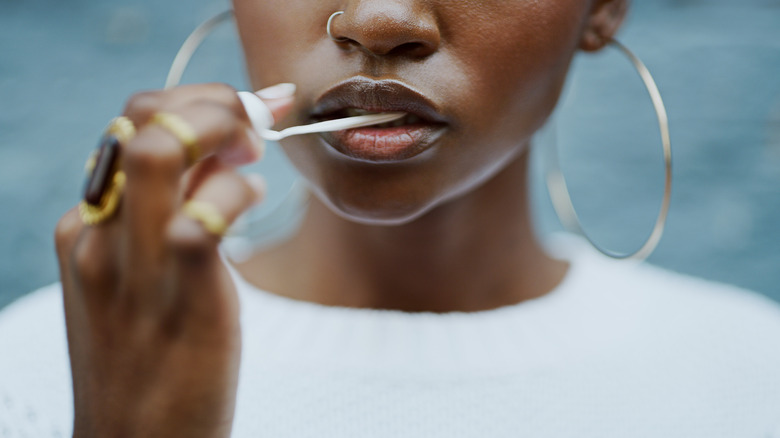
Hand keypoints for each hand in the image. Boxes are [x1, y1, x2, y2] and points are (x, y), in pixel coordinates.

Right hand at [54, 83, 293, 437]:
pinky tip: (255, 202)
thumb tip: (223, 165)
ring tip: (254, 156)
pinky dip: (238, 192)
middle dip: (208, 102)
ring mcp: (133, 261)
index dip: (192, 103)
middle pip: (140, 120)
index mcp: (87, 228)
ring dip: (222, 130)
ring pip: (161, 147)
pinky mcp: (180, 290)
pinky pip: (206, 212)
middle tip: (253, 125)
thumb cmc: (152, 362)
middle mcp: (98, 234)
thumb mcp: (143, 281)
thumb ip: (168, 221)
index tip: (244, 109)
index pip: (129, 128)